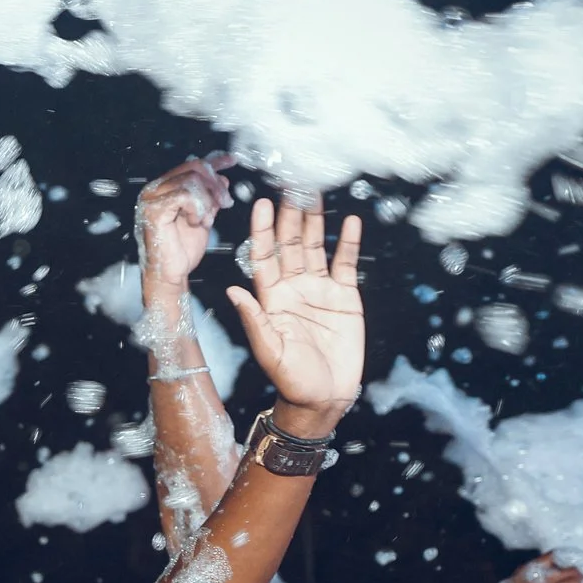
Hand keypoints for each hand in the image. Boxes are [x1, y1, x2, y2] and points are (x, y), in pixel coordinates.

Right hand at [137, 153, 235, 290]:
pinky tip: (196, 222)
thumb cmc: (181, 252)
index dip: (214, 162)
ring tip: (206, 219)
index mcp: (164, 189)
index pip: (192, 164)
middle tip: (224, 203)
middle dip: (215, 185)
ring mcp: (151, 199)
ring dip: (207, 200)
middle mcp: (154, 190)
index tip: (232, 161)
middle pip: (194, 168)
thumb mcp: (203, 216)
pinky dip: (197, 208)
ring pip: (191, 180)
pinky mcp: (153, 211)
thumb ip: (209, 196)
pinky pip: (184, 195)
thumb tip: (222, 177)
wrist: (170, 276)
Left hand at [226, 196, 363, 426]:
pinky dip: (349, 241)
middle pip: (291, 244)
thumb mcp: (269, 351)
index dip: (262, 230)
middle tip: (292, 184)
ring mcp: (319, 289)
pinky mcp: (345, 296)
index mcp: (271, 298)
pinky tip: (350, 220)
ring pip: (317, 246)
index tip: (261, 204)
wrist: (324, 398)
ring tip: (316, 192)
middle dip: (290, 215)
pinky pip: (345, 263)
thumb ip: (253, 319)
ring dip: (316, 220)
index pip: (263, 256)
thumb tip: (232, 289)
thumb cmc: (292, 380)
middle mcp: (293, 288)